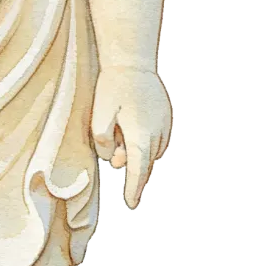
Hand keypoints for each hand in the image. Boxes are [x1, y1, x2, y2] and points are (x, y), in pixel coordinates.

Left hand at [91, 67, 171, 208]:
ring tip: (123, 126)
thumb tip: (111, 159)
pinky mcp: (166, 119)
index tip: (131, 203)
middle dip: (129, 161)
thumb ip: (102, 143)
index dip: (134, 188)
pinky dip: (145, 142)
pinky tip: (133, 124)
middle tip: (115, 142)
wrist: (132, 62)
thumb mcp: (98, 116)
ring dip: (137, 150)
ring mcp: (165, 125)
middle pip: (144, 162)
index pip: (138, 170)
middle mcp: (157, 133)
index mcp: (140, 135)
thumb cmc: (112, 88)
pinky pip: (157, 140)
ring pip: (151, 152)